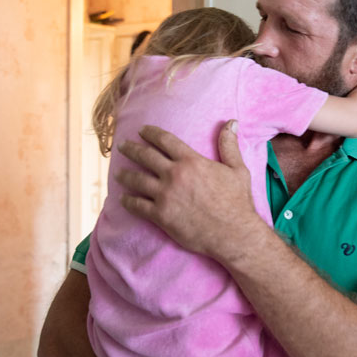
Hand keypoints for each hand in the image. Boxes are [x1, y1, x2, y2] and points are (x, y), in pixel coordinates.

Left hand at [114, 120, 266, 261]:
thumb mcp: (237, 169)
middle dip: (132, 149)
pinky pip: (137, 205)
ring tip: (118, 172)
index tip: (142, 131)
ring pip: (137, 180)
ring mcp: (165, 195)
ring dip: (125, 175)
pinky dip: (127, 201)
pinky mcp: (161, 215)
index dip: (151, 133)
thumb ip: (229, 145)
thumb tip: (231, 122)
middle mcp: (174, 175)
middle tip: (123, 146)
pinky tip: (122, 198)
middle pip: (146, 156)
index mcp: (191, 161)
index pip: (164, 140)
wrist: (233, 233)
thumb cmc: (237, 201)